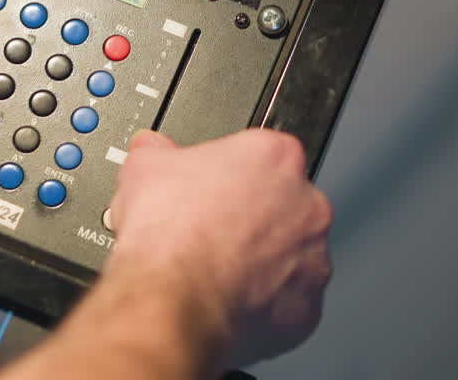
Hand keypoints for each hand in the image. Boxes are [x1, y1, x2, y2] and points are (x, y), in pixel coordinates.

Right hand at [109, 129, 333, 370]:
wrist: (173, 297)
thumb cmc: (170, 234)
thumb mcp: (145, 166)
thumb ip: (158, 150)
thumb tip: (151, 149)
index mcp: (275, 157)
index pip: (259, 154)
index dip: (228, 171)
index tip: (207, 187)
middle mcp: (307, 205)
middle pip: (282, 204)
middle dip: (250, 216)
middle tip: (209, 228)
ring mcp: (312, 259)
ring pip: (288, 254)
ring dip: (259, 259)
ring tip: (214, 267)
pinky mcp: (306, 307)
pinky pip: (287, 300)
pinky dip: (263, 301)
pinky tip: (227, 296)